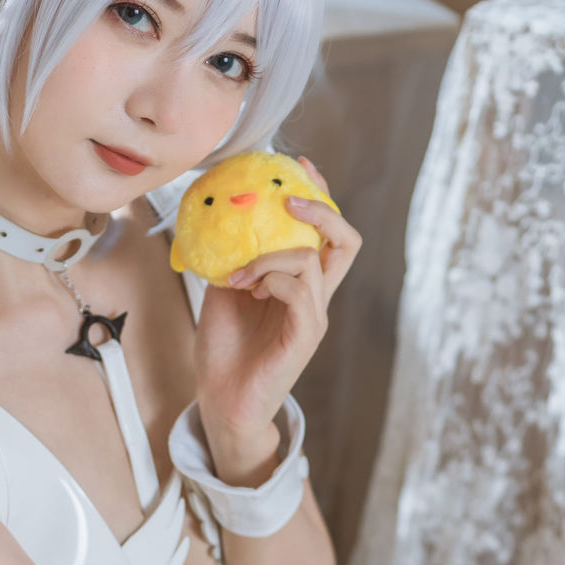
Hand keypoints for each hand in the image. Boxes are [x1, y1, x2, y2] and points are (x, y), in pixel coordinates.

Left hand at [192, 160, 360, 482]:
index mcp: (301, 283)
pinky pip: (300, 289)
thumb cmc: (222, 349)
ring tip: (237, 273)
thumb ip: (232, 254)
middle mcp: (315, 296)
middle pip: (346, 240)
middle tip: (287, 197)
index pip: (325, 231)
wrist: (221, 402)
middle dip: (322, 208)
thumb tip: (218, 209)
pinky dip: (271, 278)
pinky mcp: (306, 335)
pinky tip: (245, 289)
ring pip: (313, 260)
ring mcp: (314, 316)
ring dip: (270, 255)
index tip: (298, 162)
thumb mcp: (223, 288)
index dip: (320, 192)